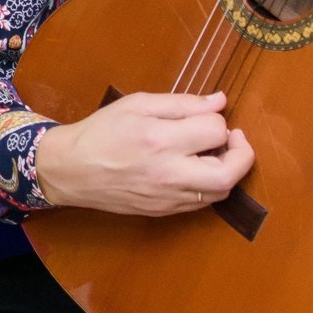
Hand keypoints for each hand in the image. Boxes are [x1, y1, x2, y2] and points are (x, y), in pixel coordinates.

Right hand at [33, 91, 254, 218]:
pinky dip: (208, 184)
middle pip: (228, 173)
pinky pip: (201, 202)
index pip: (215, 130)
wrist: (70, 170)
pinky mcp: (163, 211)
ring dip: (227, 170)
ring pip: (220, 191)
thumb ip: (182, 103)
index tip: (206, 114)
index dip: (217, 118)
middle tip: (233, 138)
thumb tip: (220, 101)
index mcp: (159, 139)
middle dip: (242, 153)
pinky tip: (195, 168)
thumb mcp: (137, 104)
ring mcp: (166, 197)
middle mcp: (167, 173)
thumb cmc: (101, 132)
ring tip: (213, 152)